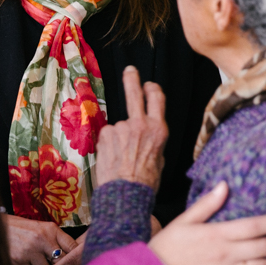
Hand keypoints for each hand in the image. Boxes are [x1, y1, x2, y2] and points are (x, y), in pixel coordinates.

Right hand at [5, 214, 78, 264]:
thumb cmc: (21, 229)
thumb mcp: (40, 228)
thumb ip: (56, 240)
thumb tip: (72, 258)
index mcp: (50, 229)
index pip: (72, 246)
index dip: (77, 258)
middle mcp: (42, 239)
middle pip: (62, 262)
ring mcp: (29, 251)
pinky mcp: (18, 262)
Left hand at [95, 66, 167, 189]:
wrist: (126, 194)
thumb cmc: (145, 182)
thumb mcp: (159, 158)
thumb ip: (153, 141)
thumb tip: (146, 137)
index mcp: (158, 130)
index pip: (157, 98)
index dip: (152, 89)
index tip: (148, 84)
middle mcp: (140, 124)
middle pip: (134, 93)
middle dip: (132, 78)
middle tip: (129, 70)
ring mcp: (121, 128)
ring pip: (118, 127)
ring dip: (118, 137)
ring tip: (120, 157)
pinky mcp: (106, 134)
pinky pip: (108, 135)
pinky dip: (108, 144)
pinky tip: (112, 158)